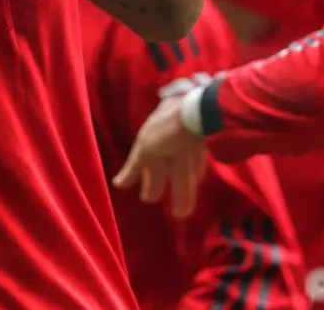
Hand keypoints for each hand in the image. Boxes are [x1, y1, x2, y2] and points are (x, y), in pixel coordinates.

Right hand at [112, 95, 208, 218]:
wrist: (202, 111)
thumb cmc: (168, 129)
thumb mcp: (146, 147)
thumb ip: (135, 167)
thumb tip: (117, 184)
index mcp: (150, 133)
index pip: (142, 157)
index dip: (137, 173)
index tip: (136, 190)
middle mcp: (167, 134)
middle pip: (161, 164)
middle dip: (158, 184)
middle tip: (153, 201)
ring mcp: (186, 136)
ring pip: (181, 166)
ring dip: (181, 189)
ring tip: (182, 212)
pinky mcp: (206, 139)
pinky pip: (196, 159)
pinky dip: (195, 172)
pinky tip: (197, 183)